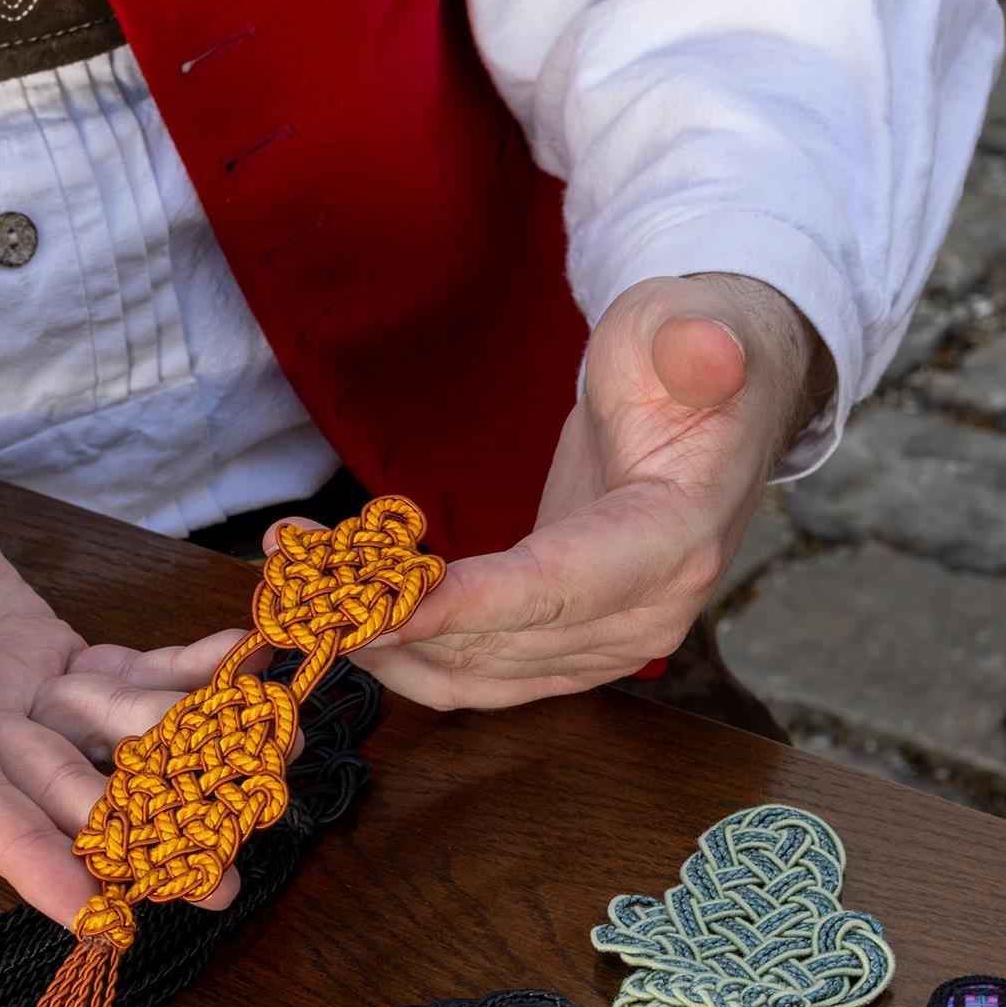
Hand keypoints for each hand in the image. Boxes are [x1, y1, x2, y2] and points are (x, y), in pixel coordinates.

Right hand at [0, 402, 239, 925]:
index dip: (21, 853)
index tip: (90, 913)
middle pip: (49, 793)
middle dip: (131, 838)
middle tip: (216, 878)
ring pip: (98, 739)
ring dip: (179, 761)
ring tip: (262, 777)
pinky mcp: (34, 651)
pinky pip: (116, 674)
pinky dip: (178, 675)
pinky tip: (238, 666)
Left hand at [345, 272, 832, 709]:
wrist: (707, 403)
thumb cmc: (685, 356)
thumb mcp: (689, 329)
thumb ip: (697, 346)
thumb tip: (708, 350)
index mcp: (678, 541)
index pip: (565, 585)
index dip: (473, 603)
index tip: (384, 609)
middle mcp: (648, 613)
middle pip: (504, 641)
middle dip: (395, 619)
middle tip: (297, 583)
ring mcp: (608, 643)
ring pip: (476, 671)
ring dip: (382, 642)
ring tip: (297, 591)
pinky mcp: (566, 648)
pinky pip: (475, 677)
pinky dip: (404, 657)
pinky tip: (342, 621)